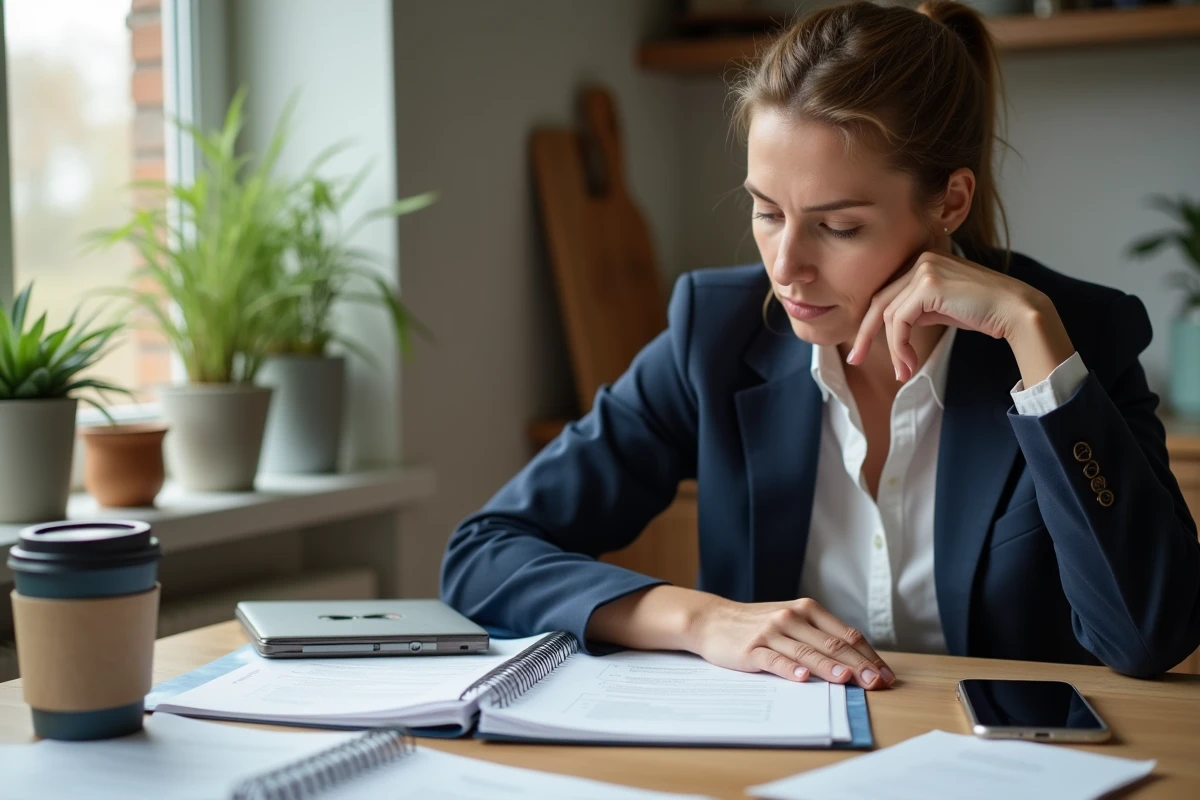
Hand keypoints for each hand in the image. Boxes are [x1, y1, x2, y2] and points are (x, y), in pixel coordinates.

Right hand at [689, 595, 894, 689]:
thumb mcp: (791, 622)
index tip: (886, 676)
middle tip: (877, 683)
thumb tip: (856, 663)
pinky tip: (802, 677)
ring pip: (806, 651)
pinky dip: (789, 668)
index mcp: (807, 610)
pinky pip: (774, 659)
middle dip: (858, 665)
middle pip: (832, 644)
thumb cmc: (758, 625)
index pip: (846, 635)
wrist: (714, 620)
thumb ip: (819, 637)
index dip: (869, 656)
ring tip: (847, 679)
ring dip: (828, 667)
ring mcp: (771, 632)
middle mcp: (792, 617)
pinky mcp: (751, 648)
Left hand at [847, 249, 1073, 385]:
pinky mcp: (929, 285)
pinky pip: (899, 321)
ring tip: (903, 371)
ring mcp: (924, 269)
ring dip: (893, 349)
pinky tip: (908, 363)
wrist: (1015, 311)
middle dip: (865, 334)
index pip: (886, 294)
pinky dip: (899, 346)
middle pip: (879, 302)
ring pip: (888, 315)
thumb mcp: (941, 308)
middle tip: (855, 360)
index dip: (869, 323)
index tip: (859, 348)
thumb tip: (890, 326)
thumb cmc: (983, 312)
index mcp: (922, 262)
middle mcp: (921, 260)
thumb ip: (915, 309)